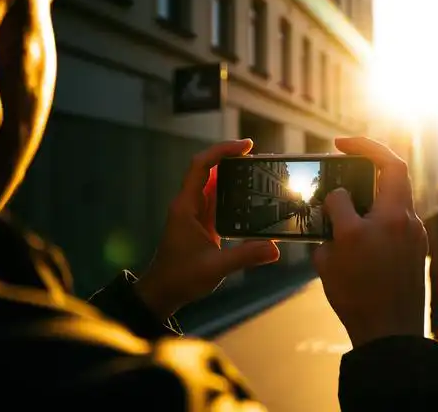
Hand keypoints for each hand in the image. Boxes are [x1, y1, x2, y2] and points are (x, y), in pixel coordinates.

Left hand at [134, 139, 280, 319]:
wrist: (163, 292)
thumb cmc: (180, 278)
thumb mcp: (215, 268)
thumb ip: (245, 256)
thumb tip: (274, 249)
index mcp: (186, 207)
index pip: (201, 166)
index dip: (222, 151)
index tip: (246, 146)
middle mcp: (189, 205)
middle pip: (210, 171)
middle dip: (233, 161)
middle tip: (260, 159)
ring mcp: (195, 214)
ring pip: (215, 185)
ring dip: (235, 178)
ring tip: (260, 175)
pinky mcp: (201, 224)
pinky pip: (218, 202)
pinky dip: (234, 196)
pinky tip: (252, 199)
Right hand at [312, 137, 427, 347]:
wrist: (390, 335)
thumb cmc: (358, 298)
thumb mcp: (329, 259)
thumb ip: (332, 225)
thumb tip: (335, 209)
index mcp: (381, 220)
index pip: (369, 173)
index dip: (353, 157)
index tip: (337, 147)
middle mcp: (403, 221)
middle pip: (395, 172)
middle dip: (372, 155)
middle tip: (349, 153)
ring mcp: (415, 234)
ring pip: (397, 196)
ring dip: (377, 189)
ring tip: (351, 198)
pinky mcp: (419, 248)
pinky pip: (400, 219)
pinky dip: (382, 214)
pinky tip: (363, 230)